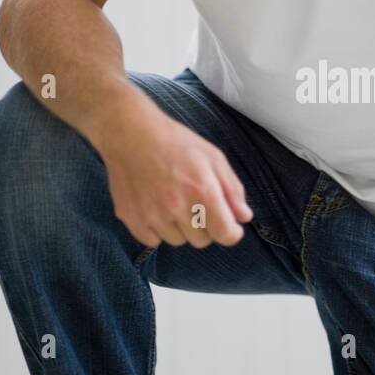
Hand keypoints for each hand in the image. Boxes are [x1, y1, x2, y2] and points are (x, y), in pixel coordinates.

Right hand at [94, 92, 252, 249]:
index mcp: (202, 190)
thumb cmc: (175, 142)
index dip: (232, 233)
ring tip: (174, 201)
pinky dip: (157, 230)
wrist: (130, 133)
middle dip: (205, 227)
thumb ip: (232, 189)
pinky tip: (156, 208)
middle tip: (197, 205)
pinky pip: (153, 241)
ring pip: (178, 241)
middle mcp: (177, 206)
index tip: (230, 226)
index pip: (225, 234)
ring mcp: (152, 214)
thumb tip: (243, 217)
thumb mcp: (213, 157)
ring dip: (181, 228)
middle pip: (202, 240)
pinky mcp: (132, 218)